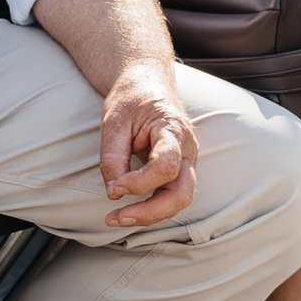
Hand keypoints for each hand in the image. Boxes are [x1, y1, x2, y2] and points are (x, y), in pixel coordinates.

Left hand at [98, 58, 198, 227]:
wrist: (147, 83)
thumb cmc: (132, 98)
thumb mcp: (115, 121)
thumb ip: (113, 157)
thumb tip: (114, 193)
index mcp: (173, 130)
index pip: (165, 166)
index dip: (139, 183)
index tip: (115, 186)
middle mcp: (187, 149)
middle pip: (182, 193)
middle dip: (150, 212)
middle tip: (117, 217)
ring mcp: (186, 161)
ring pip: (178, 200)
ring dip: (149, 215)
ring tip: (116, 218)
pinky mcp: (178, 170)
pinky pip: (170, 196)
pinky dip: (150, 208)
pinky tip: (128, 211)